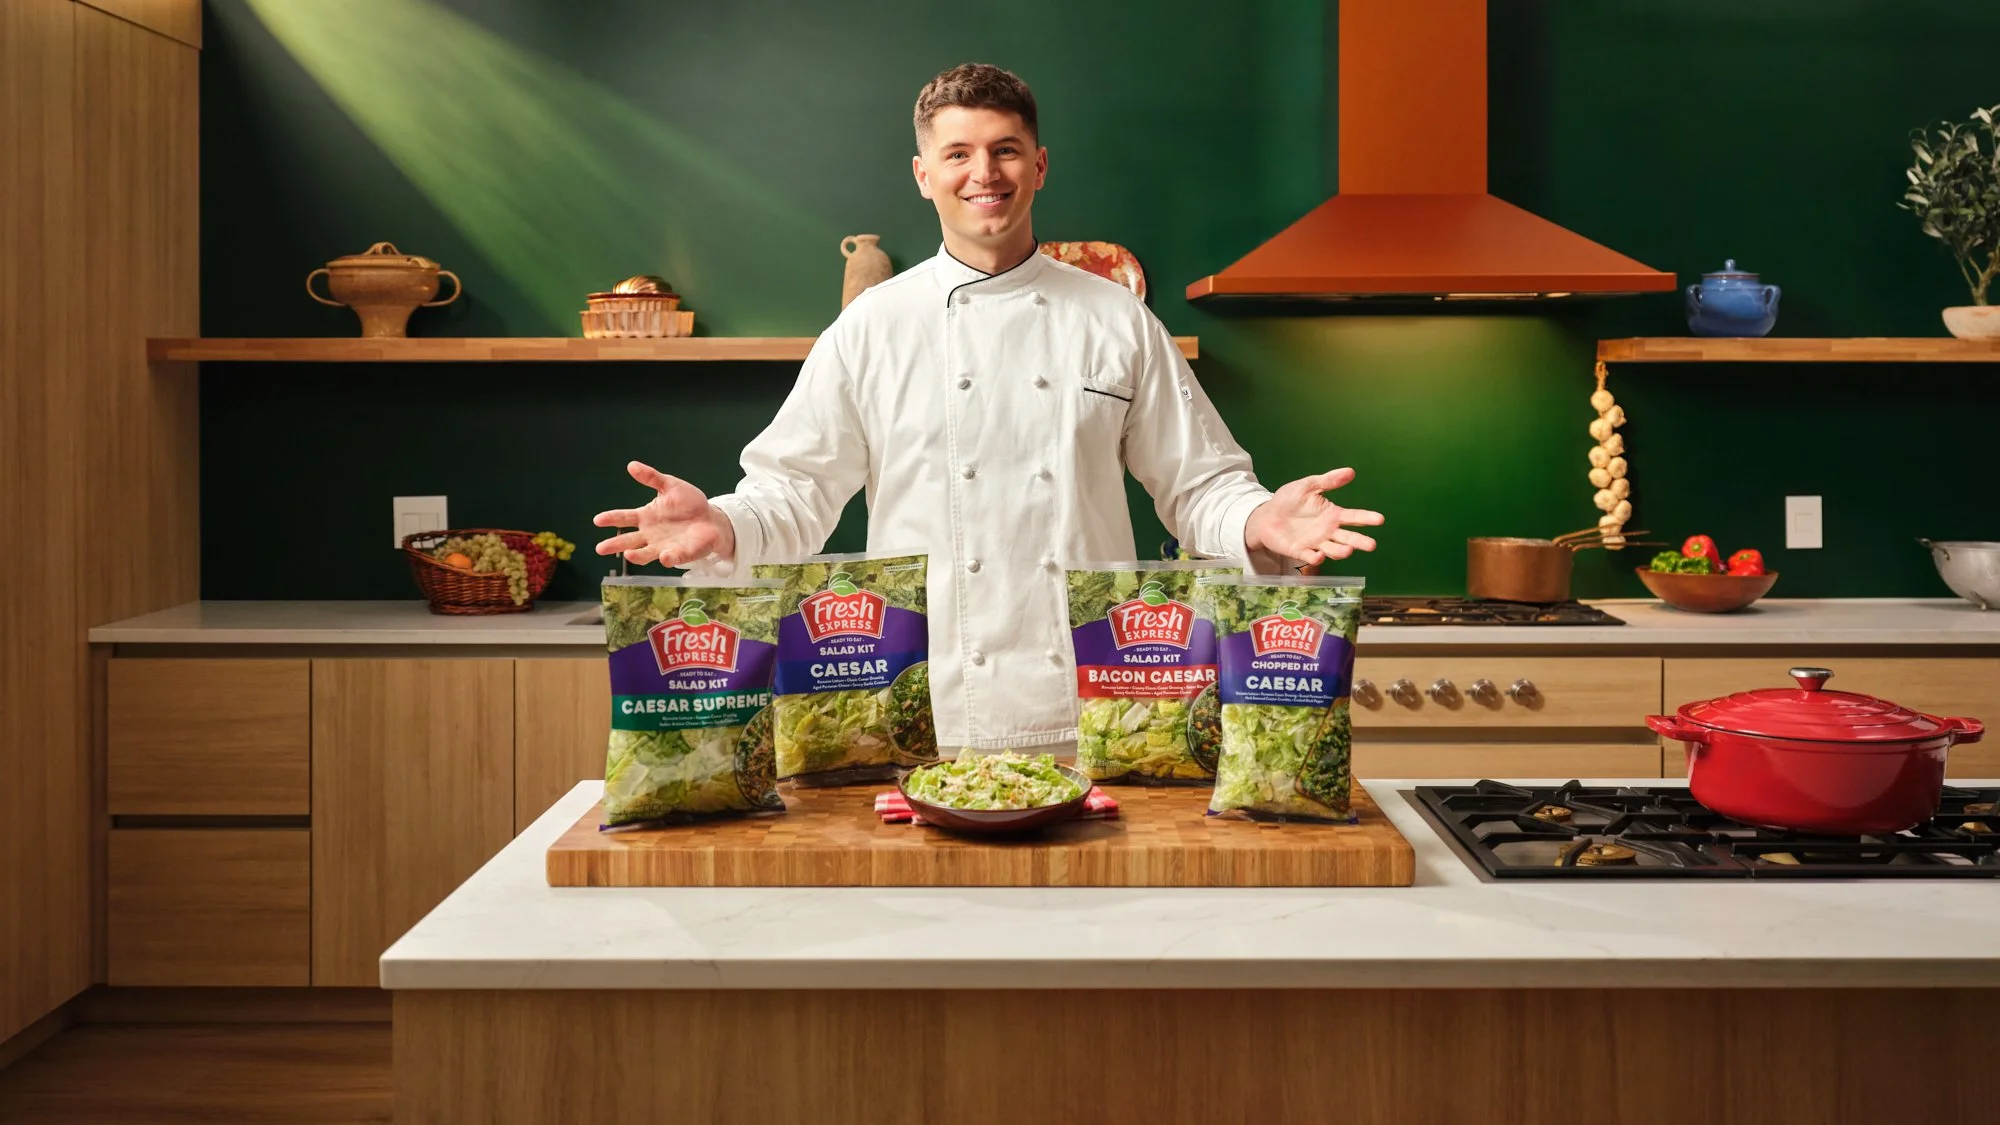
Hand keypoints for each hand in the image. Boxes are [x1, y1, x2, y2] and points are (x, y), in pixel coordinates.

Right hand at [591, 461, 734, 566]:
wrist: (712, 518)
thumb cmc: (689, 503)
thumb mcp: (670, 485)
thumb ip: (652, 478)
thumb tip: (632, 465)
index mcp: (646, 517)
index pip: (624, 518)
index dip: (611, 518)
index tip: (598, 520)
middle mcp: (651, 534)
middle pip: (629, 541)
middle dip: (615, 544)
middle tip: (600, 548)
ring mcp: (664, 546)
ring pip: (647, 553)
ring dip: (637, 555)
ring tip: (628, 554)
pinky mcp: (681, 553)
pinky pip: (673, 557)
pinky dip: (668, 558)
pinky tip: (664, 556)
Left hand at [1243, 468, 1384, 566]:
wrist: (1266, 514)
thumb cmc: (1289, 500)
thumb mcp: (1308, 486)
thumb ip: (1328, 481)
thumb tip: (1350, 471)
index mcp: (1332, 515)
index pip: (1354, 517)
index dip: (1367, 518)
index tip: (1380, 519)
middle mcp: (1328, 532)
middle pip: (1348, 538)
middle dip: (1360, 542)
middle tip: (1371, 545)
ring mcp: (1315, 543)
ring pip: (1333, 551)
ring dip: (1341, 552)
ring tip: (1348, 550)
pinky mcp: (1300, 551)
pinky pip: (1310, 557)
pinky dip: (1316, 558)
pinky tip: (1319, 555)